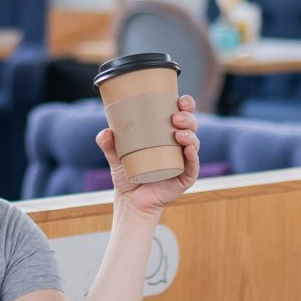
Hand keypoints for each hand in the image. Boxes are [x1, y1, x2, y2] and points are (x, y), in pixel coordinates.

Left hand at [97, 95, 198, 218]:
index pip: (181, 114)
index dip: (186, 105)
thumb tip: (106, 132)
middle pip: (191, 126)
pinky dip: (194, 157)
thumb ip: (108, 144)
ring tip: (178, 135)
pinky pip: (193, 166)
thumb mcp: (115, 156)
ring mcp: (184, 162)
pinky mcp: (185, 178)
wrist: (131, 201)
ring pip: (194, 143)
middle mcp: (179, 145)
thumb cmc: (127, 174)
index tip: (180, 100)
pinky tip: (189, 150)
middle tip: (175, 118)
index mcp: (167, 134)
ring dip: (190, 136)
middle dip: (188, 118)